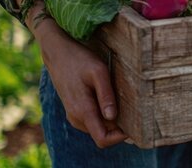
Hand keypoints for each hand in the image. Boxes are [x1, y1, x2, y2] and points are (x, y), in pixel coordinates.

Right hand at [18, 0, 126, 147]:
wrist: (58, 53)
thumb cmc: (80, 60)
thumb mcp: (98, 72)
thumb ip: (106, 95)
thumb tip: (113, 117)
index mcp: (83, 110)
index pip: (102, 139)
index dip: (119, 137)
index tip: (133, 125)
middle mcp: (77, 118)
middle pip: (103, 135)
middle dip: (119, 127)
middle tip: (134, 109)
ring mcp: (74, 116)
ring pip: (98, 128)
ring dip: (112, 121)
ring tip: (122, 101)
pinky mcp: (75, 111)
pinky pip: (93, 121)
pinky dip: (104, 115)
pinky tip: (111, 99)